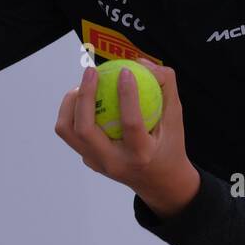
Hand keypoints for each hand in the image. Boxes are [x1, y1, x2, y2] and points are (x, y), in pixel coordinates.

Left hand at [55, 59, 199, 217]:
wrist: (160, 183)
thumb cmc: (170, 145)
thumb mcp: (176, 117)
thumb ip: (165, 86)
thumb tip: (141, 62)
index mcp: (141, 154)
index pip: (130, 123)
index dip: (127, 95)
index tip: (125, 70)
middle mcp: (115, 163)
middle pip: (84, 129)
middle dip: (84, 96)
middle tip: (92, 71)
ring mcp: (98, 164)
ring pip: (68, 131)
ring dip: (70, 104)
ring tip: (82, 86)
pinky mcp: (90, 162)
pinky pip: (73, 133)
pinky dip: (75, 112)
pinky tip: (87, 99)